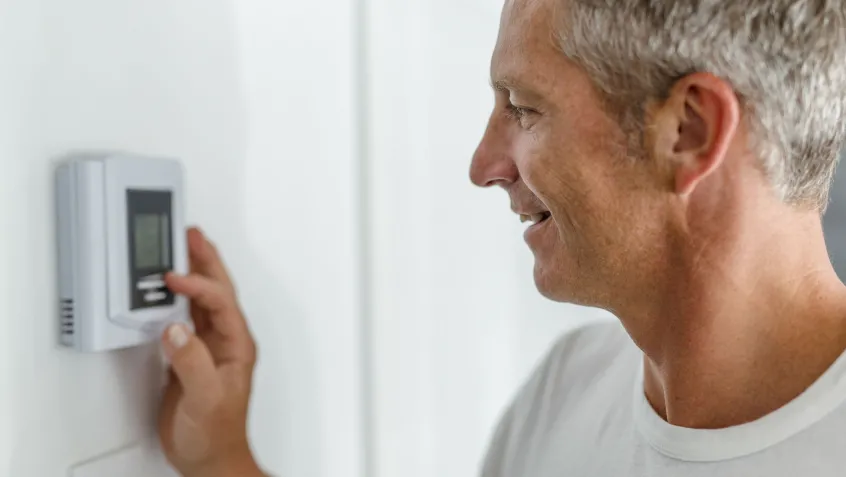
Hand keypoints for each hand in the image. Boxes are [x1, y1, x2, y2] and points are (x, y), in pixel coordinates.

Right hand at [158, 227, 263, 476]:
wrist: (209, 457)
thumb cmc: (216, 433)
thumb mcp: (206, 397)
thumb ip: (192, 362)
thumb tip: (176, 330)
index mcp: (236, 345)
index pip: (220, 302)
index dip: (198, 285)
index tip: (174, 277)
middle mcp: (225, 342)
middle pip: (218, 291)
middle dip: (206, 261)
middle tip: (192, 234)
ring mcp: (209, 348)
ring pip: (202, 300)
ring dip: (193, 274)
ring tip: (180, 250)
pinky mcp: (191, 357)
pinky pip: (185, 317)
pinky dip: (175, 300)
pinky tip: (165, 291)